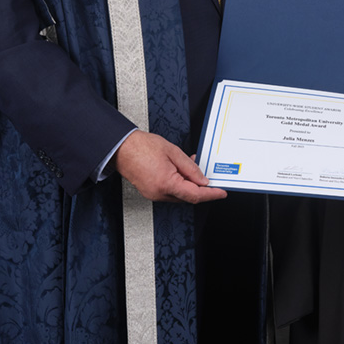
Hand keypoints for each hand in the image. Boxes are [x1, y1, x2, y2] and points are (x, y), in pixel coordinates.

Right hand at [113, 130, 227, 202]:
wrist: (122, 148)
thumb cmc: (142, 147)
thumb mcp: (173, 152)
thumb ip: (190, 168)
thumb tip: (203, 180)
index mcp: (167, 183)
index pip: (195, 194)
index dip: (211, 194)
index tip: (221, 193)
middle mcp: (159, 193)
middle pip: (188, 196)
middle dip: (199, 187)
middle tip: (206, 174)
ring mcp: (153, 194)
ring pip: (179, 195)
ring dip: (188, 184)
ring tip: (189, 165)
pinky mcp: (150, 192)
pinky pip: (169, 192)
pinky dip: (178, 184)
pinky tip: (179, 171)